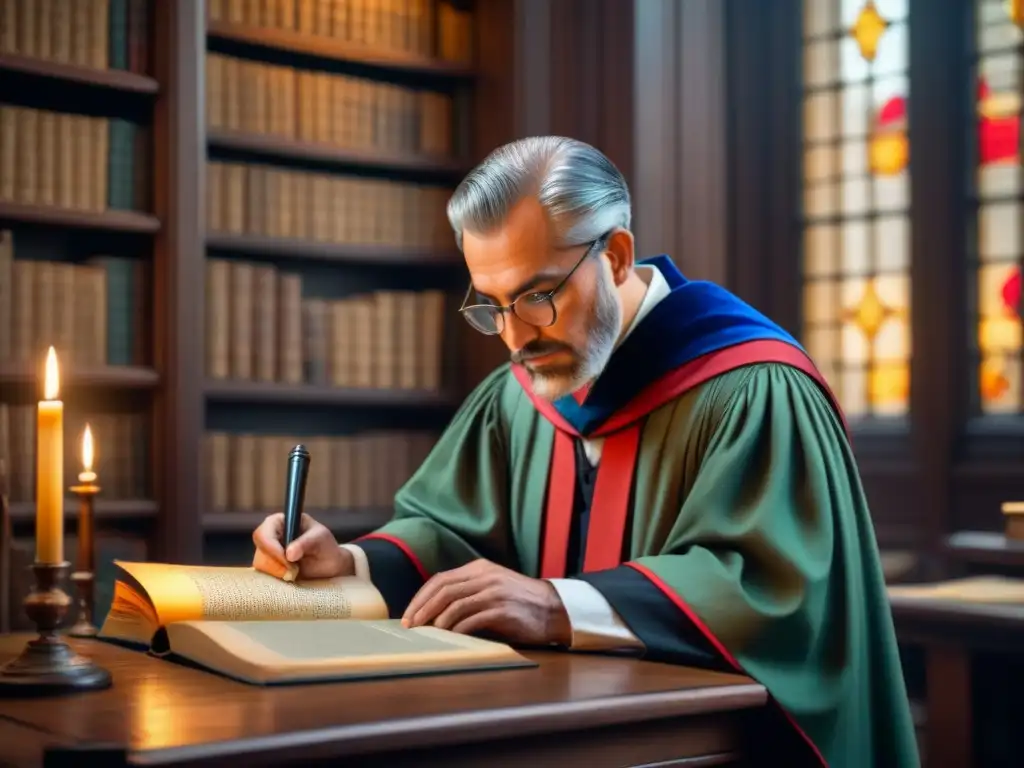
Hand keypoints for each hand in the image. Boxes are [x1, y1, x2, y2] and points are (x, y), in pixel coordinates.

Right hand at [251, 512, 352, 580]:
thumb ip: (305, 543)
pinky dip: (277, 577)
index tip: (288, 559)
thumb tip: (289, 553)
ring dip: (278, 572)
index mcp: (279, 522)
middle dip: (276, 563)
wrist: (330, 565)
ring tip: (296, 572)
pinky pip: (264, 575)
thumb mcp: (320, 539)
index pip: (263, 533)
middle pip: (260, 550)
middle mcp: (270, 535)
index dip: (271, 548)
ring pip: (260, 564)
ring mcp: (267, 552)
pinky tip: (291, 576)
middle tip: (294, 569)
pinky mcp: (269, 567)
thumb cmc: (326, 546)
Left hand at [401, 559, 570, 646]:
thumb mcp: (492, 586)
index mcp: (479, 569)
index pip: (440, 580)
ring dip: (436, 620)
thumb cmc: (519, 602)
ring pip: (454, 604)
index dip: (420, 597)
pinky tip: (449, 638)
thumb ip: (468, 591)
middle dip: (422, 609)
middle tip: (411, 626)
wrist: (553, 609)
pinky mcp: (503, 610)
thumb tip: (434, 611)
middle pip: (443, 590)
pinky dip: (456, 630)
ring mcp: (494, 592)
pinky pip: (471, 619)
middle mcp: (485, 576)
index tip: (408, 615)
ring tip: (427, 633)